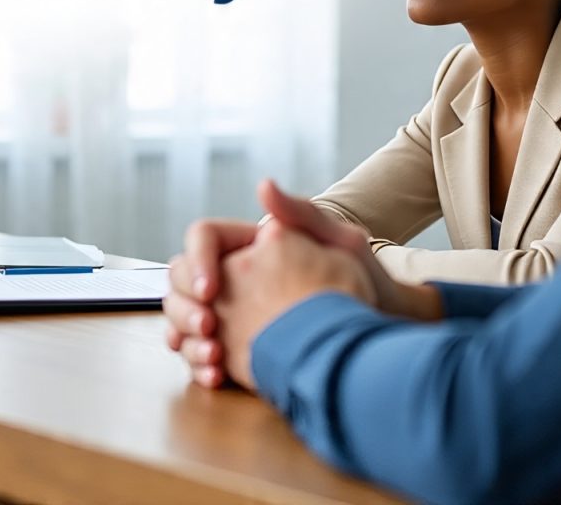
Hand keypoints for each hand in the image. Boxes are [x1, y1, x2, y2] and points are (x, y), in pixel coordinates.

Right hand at [164, 180, 442, 387]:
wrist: (380, 328)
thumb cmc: (365, 278)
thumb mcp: (339, 240)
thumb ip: (300, 214)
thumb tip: (264, 185)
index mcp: (252, 244)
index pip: (202, 238)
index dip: (196, 261)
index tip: (212, 290)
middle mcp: (236, 274)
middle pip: (180, 280)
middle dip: (185, 307)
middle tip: (210, 329)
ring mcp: (233, 312)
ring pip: (183, 319)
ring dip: (186, 339)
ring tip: (214, 359)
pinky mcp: (236, 347)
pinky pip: (200, 353)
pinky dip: (199, 365)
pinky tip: (216, 375)